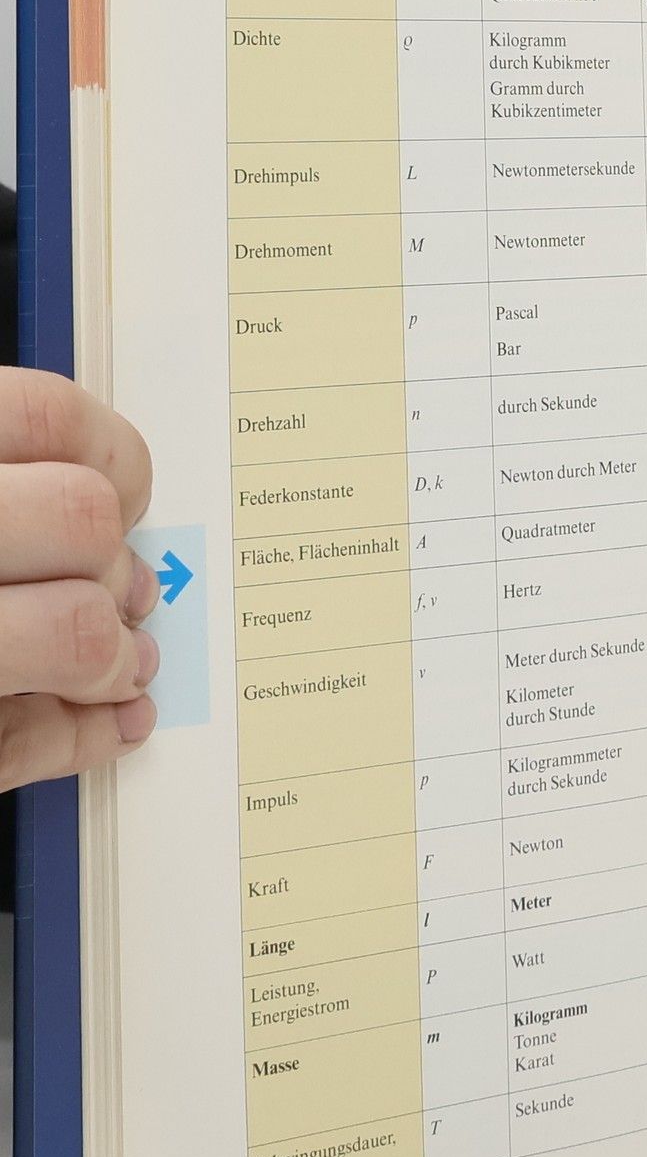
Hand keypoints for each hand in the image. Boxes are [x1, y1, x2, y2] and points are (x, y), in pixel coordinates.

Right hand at [0, 367, 158, 788]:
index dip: (108, 457)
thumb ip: (10, 482)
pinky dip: (90, 734)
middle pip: (82, 518)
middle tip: (119, 588)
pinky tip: (109, 721)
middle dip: (115, 561)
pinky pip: (33, 739)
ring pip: (79, 631)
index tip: (125, 490)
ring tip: (115, 661)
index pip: (40, 417)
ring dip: (116, 654)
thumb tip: (107, 496)